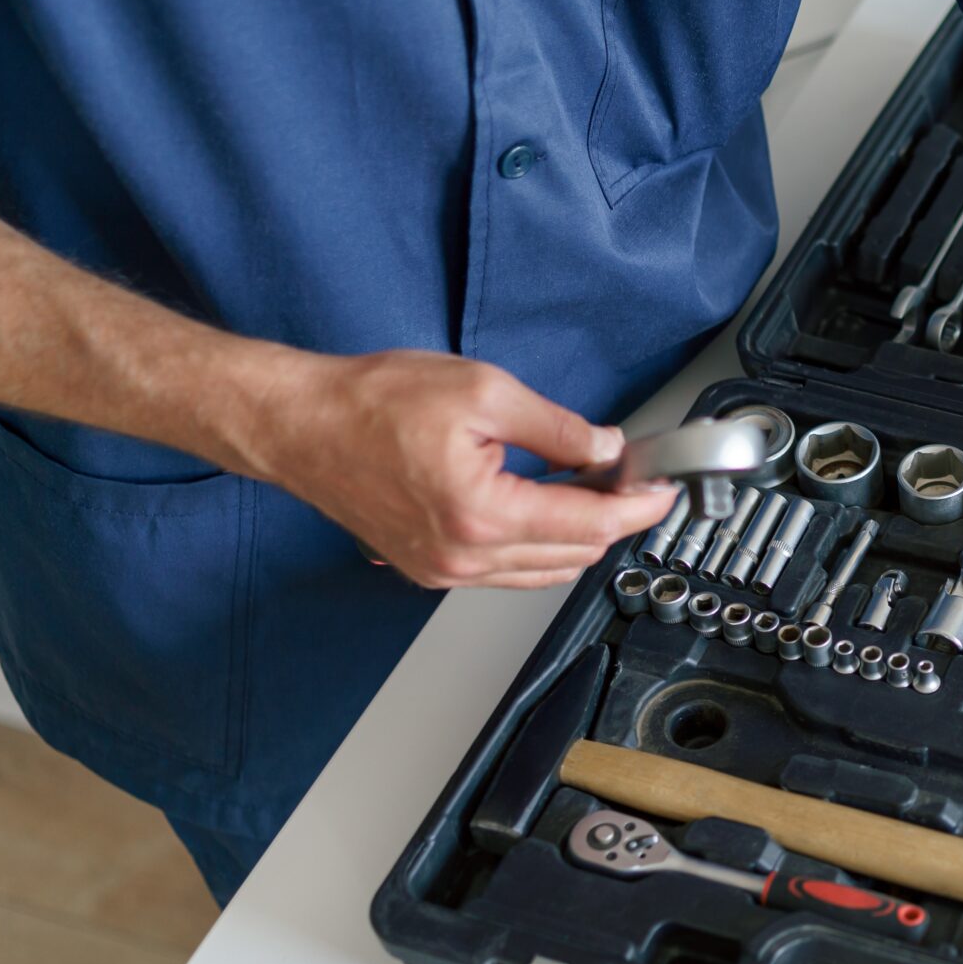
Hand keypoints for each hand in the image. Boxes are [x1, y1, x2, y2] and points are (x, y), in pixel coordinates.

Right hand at [246, 351, 675, 588]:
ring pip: (544, 570)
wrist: (299, 425)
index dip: (638, 506)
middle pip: (575, 554)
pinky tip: (546, 506)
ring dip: (578, 535)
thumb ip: (557, 428)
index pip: (590, 524)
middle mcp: (463, 557)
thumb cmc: (370, 403)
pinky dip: (539, 544)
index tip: (663, 488)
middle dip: (613, 518)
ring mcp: (444, 570)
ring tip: (592, 487)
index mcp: (482, 514)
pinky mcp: (430, 568)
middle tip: (630, 476)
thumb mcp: (483, 393)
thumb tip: (605, 449)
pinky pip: (507, 570)